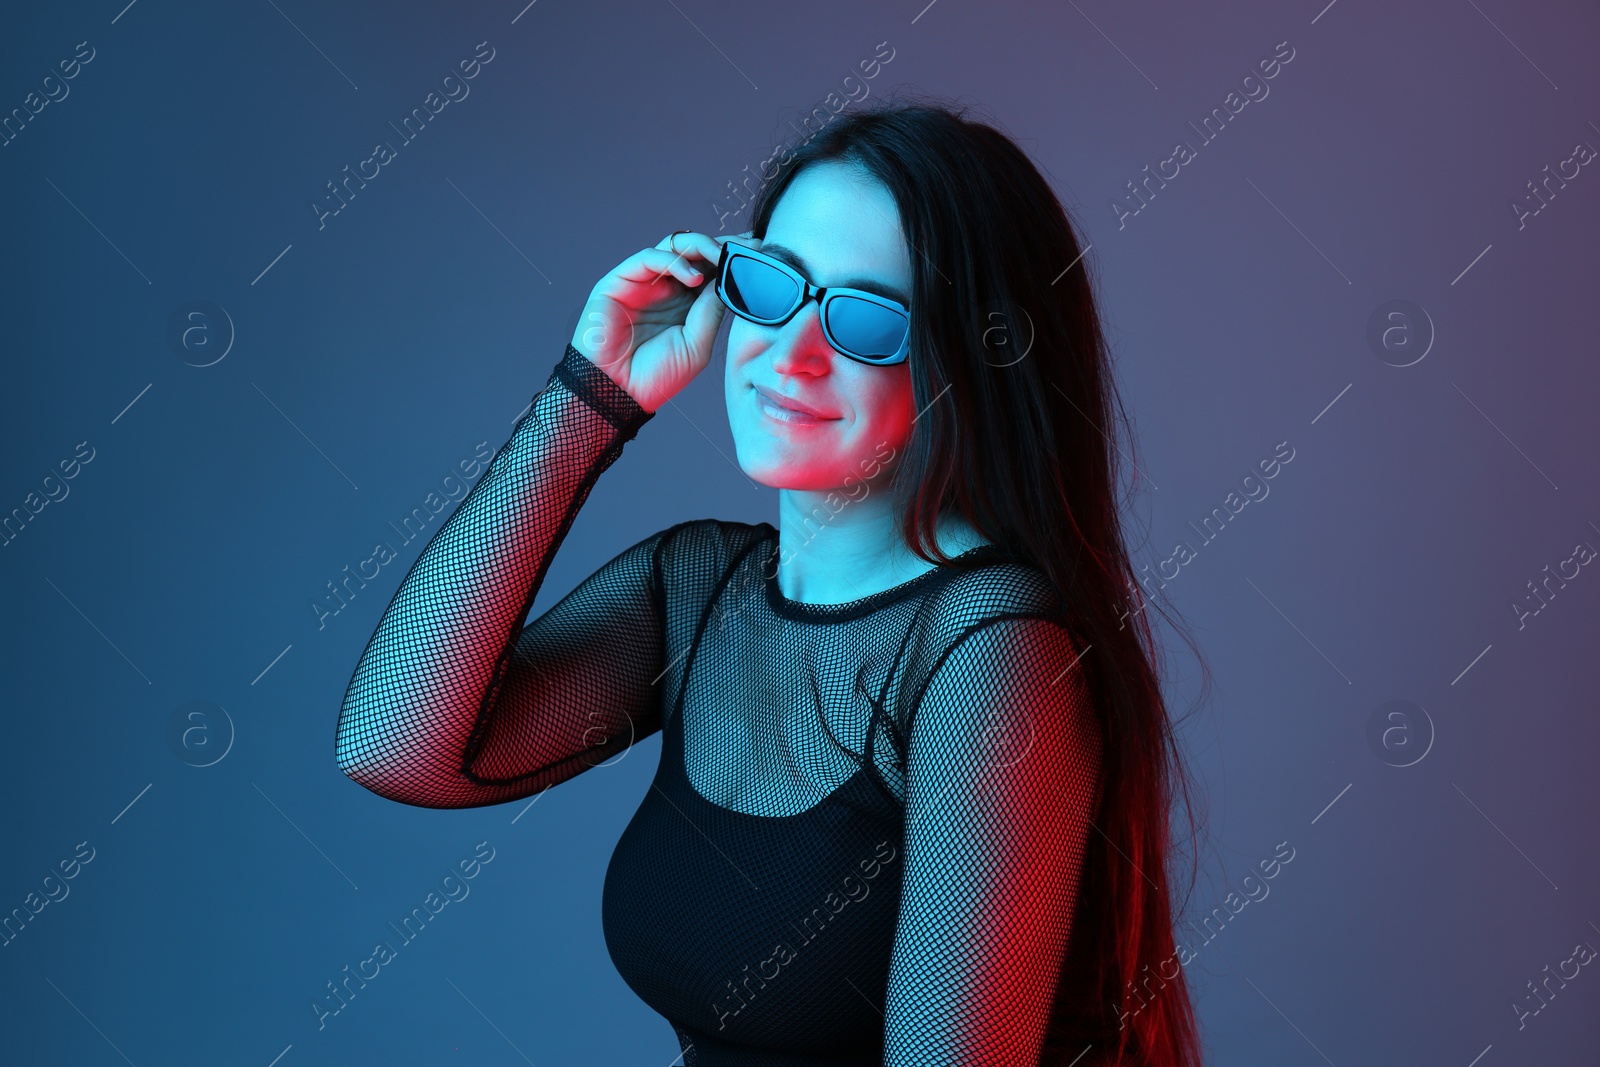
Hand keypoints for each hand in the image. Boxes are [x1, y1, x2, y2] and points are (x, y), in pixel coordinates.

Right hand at [569, 229, 756, 412]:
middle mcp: (666, 289)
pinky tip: (694, 278)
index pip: (712, 270)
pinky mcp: (619, 280)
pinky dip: (673, 261)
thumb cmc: (656, 377)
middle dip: (722, 245)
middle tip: (745, 246)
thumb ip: (712, 310)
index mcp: (687, 304)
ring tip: (721, 257)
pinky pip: (648, 257)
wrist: (617, 393)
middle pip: (696, 252)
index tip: (759, 252)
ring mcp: (643, 282)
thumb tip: (731, 278)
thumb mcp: (698, 344)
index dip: (733, 258)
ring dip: (701, 246)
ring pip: (674, 247)